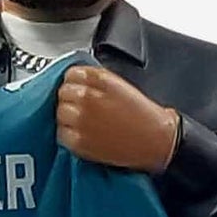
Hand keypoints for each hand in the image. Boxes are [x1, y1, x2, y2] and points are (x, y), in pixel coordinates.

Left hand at [55, 65, 181, 172]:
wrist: (156, 140)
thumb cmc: (144, 115)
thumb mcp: (121, 85)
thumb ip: (97, 80)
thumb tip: (78, 82)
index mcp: (100, 80)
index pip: (70, 74)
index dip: (75, 83)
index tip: (79, 90)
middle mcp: (88, 97)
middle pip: (63, 93)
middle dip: (71, 99)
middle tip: (83, 108)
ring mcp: (82, 120)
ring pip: (60, 113)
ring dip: (68, 117)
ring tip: (84, 123)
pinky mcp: (80, 141)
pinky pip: (62, 134)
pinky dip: (69, 135)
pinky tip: (84, 135)